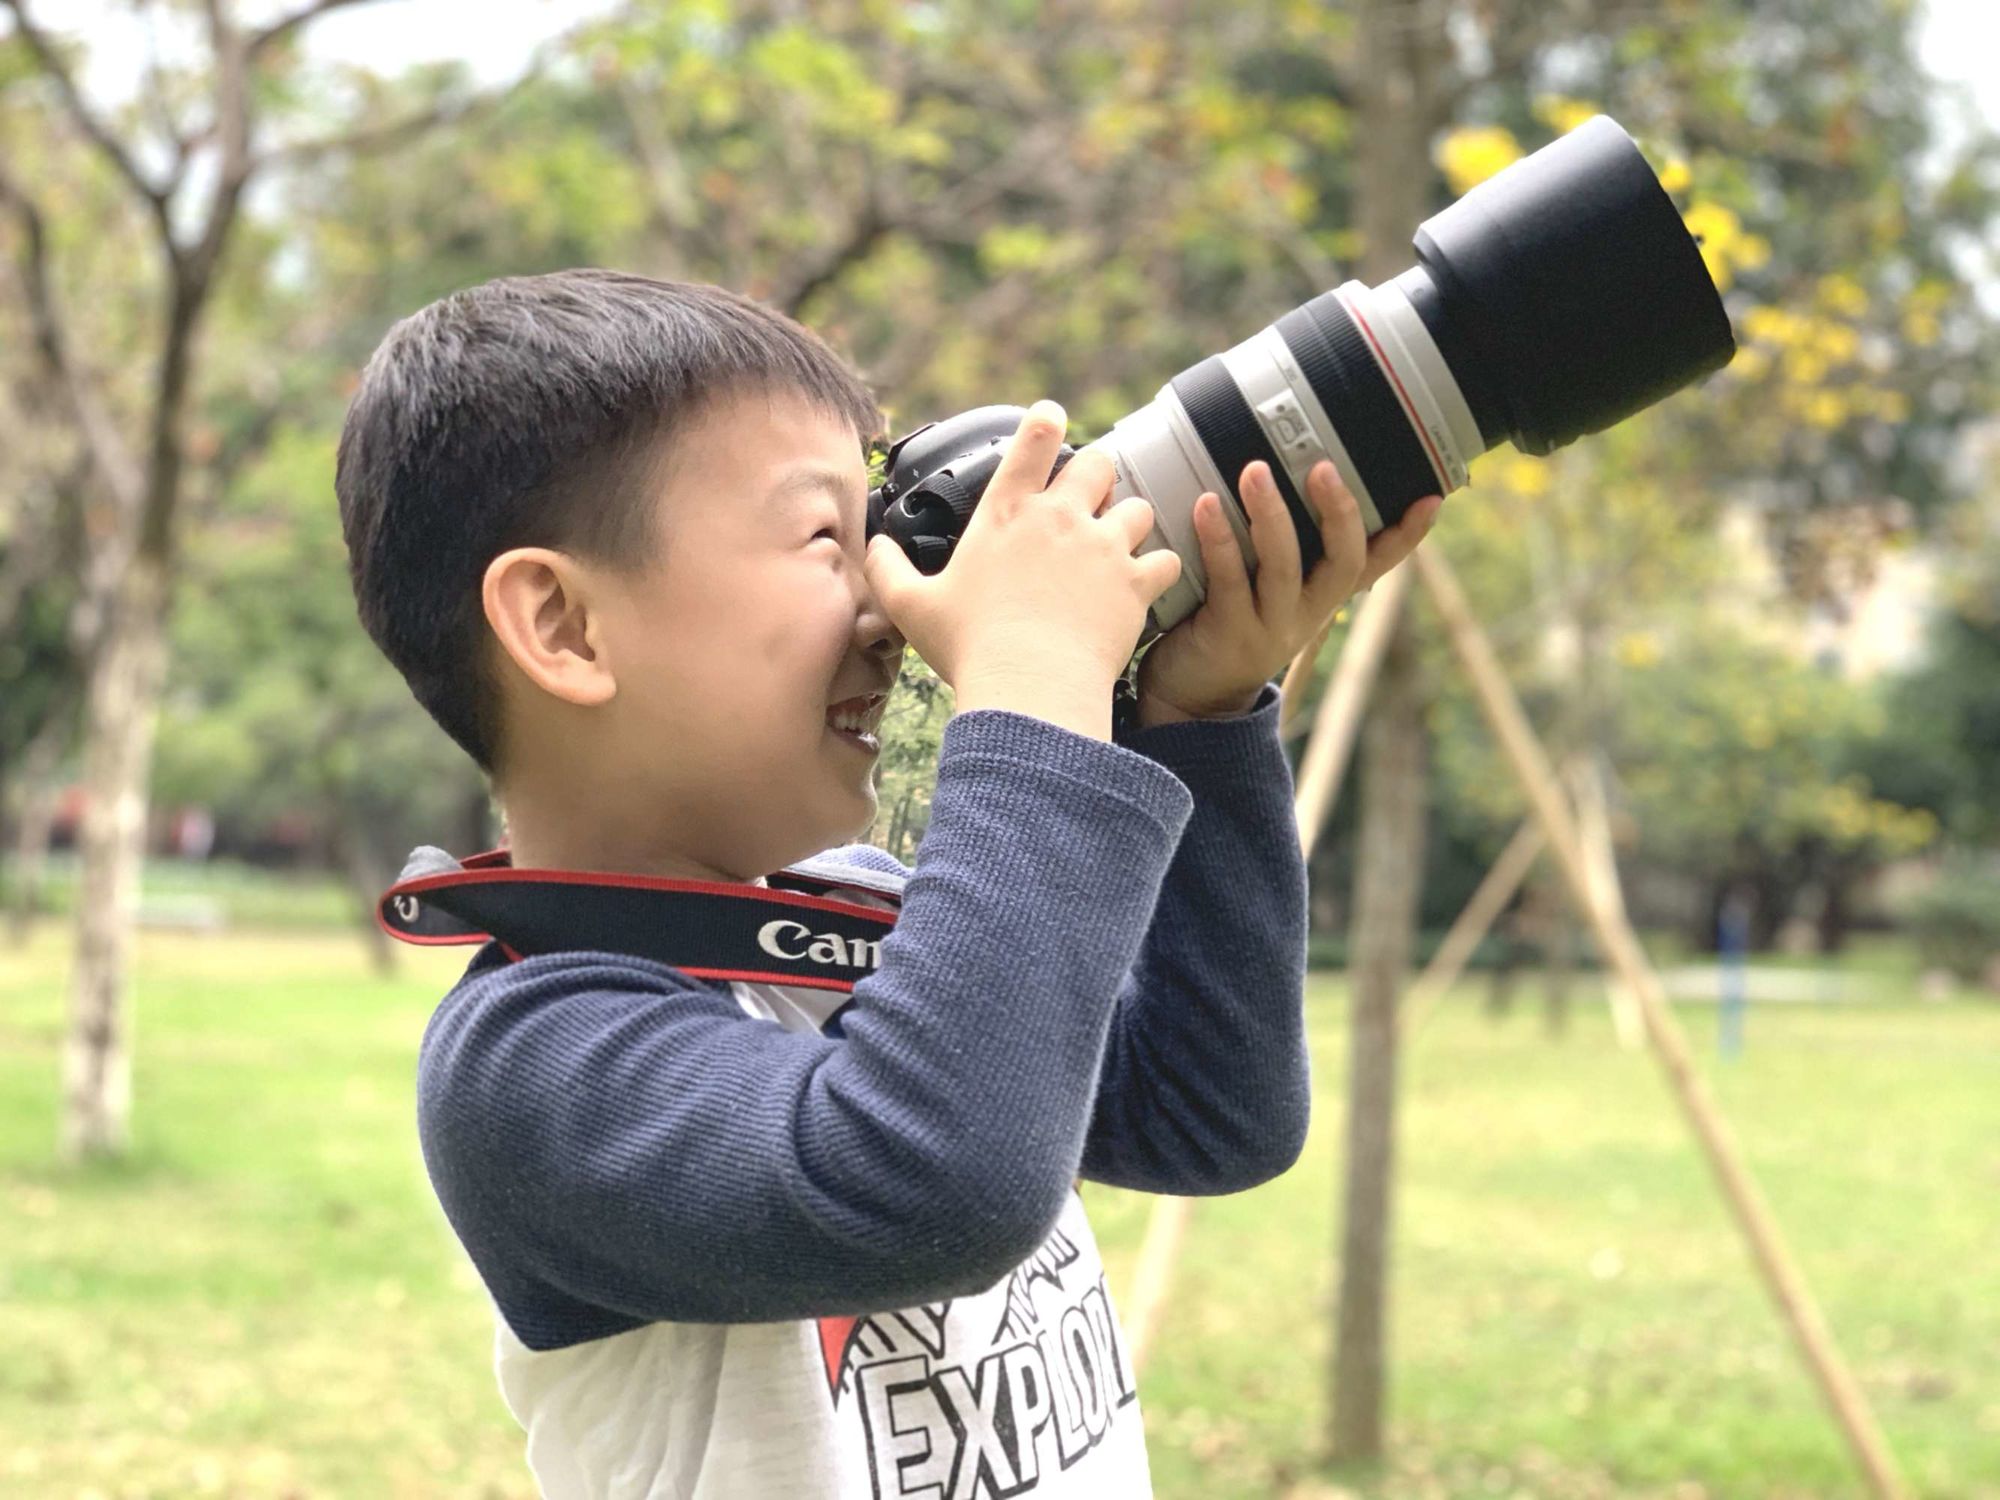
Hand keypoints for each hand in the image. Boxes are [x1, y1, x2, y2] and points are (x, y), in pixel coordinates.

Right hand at [865, 401, 1183, 738]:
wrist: (1030, 689)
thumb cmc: (971, 648)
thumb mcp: (911, 607)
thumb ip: (887, 570)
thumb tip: (873, 547)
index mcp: (1007, 513)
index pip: (1033, 440)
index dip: (1046, 421)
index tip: (1052, 418)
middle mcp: (1060, 519)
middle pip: (1099, 463)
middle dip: (1097, 476)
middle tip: (1088, 502)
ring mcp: (1102, 547)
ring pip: (1138, 508)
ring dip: (1129, 522)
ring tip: (1117, 546)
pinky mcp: (1135, 583)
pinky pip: (1165, 560)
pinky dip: (1159, 569)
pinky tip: (1146, 583)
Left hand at [1133, 459, 1440, 726]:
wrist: (1192, 696)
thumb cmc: (1226, 623)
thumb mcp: (1266, 588)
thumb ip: (1278, 544)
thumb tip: (1274, 468)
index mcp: (1323, 596)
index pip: (1376, 563)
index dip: (1407, 535)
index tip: (1431, 498)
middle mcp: (1307, 613)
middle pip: (1343, 562)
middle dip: (1339, 512)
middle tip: (1322, 466)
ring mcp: (1271, 627)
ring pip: (1284, 568)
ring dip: (1271, 515)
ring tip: (1256, 471)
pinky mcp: (1230, 635)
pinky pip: (1230, 583)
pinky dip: (1219, 541)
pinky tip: (1206, 506)